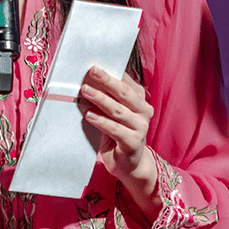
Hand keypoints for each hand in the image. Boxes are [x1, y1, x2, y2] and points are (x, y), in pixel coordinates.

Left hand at [80, 67, 154, 181]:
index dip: (111, 73)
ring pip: (118, 110)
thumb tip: (87, 80)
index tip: (95, 64)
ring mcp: (141, 127)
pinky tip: (88, 115)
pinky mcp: (134, 143)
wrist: (128, 164)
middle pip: (124, 93)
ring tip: (85, 91)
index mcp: (140, 100)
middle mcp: (144, 111)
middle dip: (107, 80)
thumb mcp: (112, 113)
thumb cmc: (117, 133)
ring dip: (100, 99)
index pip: (126, 82)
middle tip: (91, 70)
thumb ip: (106, 98)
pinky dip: (101, 121)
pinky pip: (115, 129)